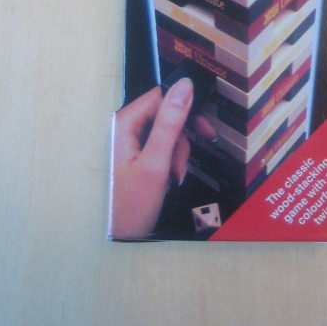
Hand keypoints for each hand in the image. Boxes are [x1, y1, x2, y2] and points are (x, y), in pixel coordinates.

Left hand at [109, 79, 194, 238]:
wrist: (122, 239)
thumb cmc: (132, 206)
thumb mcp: (156, 163)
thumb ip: (170, 124)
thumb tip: (185, 86)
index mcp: (124, 124)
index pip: (160, 97)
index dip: (184, 105)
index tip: (203, 123)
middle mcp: (126, 129)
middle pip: (165, 113)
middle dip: (184, 133)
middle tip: (204, 140)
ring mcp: (131, 144)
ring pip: (167, 132)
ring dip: (179, 151)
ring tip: (176, 174)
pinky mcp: (138, 156)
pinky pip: (163, 147)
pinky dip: (172, 160)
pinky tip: (172, 177)